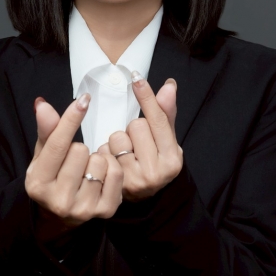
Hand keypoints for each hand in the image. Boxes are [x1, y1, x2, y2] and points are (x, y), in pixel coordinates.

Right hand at [25, 93, 123, 237]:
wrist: (62, 215)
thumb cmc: (52, 177)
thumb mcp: (43, 156)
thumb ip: (46, 131)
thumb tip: (42, 104)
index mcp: (38, 184)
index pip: (57, 145)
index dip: (71, 119)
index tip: (83, 100)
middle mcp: (59, 200)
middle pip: (81, 150)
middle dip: (80, 149)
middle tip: (75, 161)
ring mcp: (83, 209)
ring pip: (100, 161)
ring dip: (97, 159)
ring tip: (88, 170)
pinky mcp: (105, 211)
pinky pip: (117, 173)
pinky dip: (112, 168)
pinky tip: (102, 176)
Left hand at [97, 75, 182, 202]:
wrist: (143, 198)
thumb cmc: (154, 162)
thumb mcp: (165, 141)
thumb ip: (165, 114)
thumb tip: (169, 86)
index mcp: (173, 159)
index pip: (158, 120)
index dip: (147, 98)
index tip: (136, 78)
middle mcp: (157, 172)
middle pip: (136, 126)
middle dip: (133, 130)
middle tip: (137, 145)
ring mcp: (135, 181)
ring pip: (117, 137)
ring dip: (117, 141)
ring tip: (125, 155)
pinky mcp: (114, 185)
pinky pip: (103, 151)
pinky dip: (105, 153)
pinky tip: (113, 163)